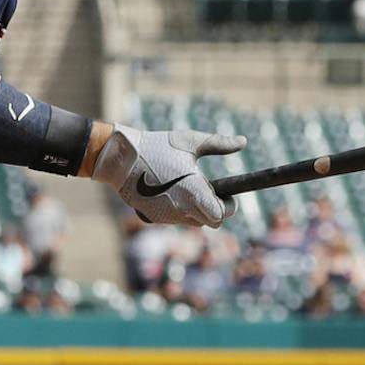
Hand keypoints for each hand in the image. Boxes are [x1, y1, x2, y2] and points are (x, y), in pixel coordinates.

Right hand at [91, 125, 243, 227]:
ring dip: (197, 210)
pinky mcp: (154, 217)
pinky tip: (171, 191)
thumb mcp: (190, 141)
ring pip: (193, 222)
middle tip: (209, 190)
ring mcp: (166, 216)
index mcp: (193, 192)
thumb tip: (243, 141)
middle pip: (210, 222)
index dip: (228, 206)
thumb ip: (219, 144)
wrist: (120, 159)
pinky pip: (176, 219)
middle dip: (214, 209)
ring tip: (188, 188)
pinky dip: (180, 210)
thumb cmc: (156, 147)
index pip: (221, 214)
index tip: (227, 194)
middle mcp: (181, 209)